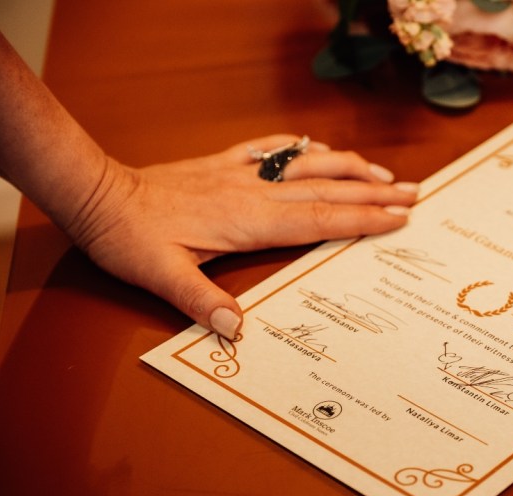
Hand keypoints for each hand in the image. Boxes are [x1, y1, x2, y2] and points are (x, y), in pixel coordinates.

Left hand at [63, 135, 418, 337]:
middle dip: (374, 193)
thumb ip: (199, 301)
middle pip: (328, 190)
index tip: (399, 218)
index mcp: (249, 220)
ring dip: (350, 168)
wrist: (98, 194)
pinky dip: (302, 147)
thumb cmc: (129, 237)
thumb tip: (237, 330)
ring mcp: (241, 175)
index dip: (363, 219)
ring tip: (385, 174)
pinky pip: (273, 149)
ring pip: (308, 165)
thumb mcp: (159, 276)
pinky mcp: (224, 165)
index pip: (320, 219)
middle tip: (414, 193)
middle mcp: (254, 192)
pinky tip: (319, 148)